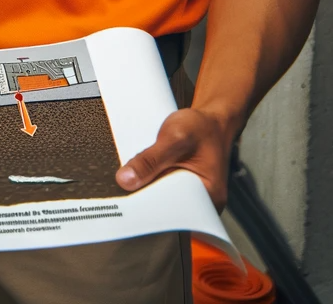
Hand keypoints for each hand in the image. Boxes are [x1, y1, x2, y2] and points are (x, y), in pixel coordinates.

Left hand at [115, 107, 234, 208]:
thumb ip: (150, 160)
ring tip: (126, 182)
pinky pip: (161, 187)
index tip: (125, 203)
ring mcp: (191, 193)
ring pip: (161, 197)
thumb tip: (125, 181)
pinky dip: (149, 180)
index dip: (148, 209)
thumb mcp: (174, 138)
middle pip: (166, 209)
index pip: (174, 215)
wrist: (212, 119)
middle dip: (144, 199)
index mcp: (209, 197)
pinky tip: (137, 173)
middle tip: (121, 191)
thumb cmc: (201, 127)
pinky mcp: (180, 184)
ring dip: (144, 188)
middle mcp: (202, 201)